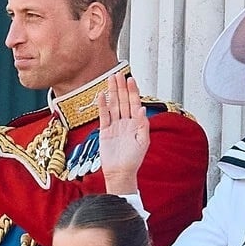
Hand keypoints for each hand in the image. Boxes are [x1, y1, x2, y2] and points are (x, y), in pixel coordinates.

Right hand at [98, 73, 149, 194]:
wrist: (120, 172)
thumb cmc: (133, 159)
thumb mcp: (143, 142)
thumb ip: (143, 125)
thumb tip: (142, 108)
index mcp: (136, 123)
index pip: (134, 103)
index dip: (132, 91)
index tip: (130, 79)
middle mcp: (125, 122)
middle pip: (123, 100)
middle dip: (121, 87)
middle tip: (118, 73)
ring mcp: (115, 125)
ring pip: (113, 105)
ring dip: (112, 92)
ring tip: (110, 79)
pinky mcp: (105, 131)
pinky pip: (103, 116)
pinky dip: (102, 106)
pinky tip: (101, 96)